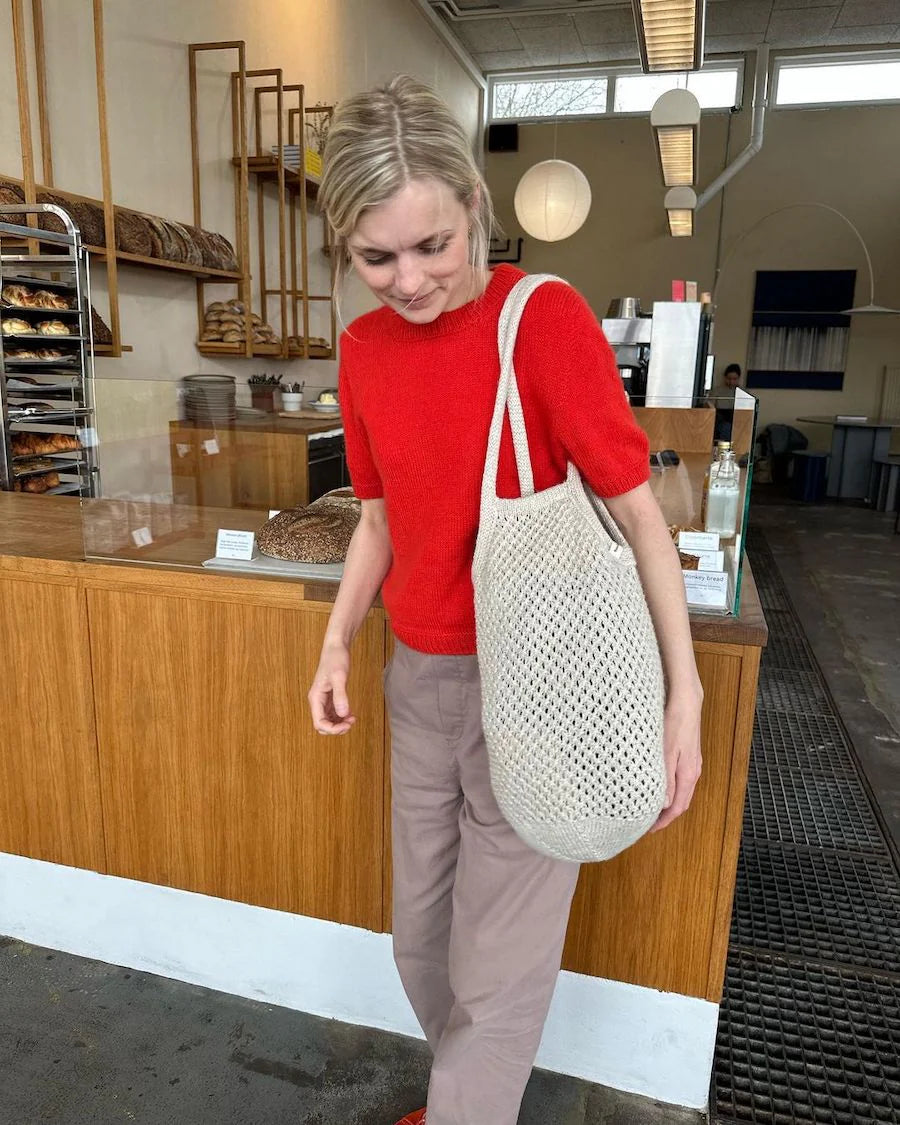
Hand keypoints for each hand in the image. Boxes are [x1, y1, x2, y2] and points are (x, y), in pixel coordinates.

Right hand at [307, 641, 356, 734]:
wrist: (336, 647)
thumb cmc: (336, 659)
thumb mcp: (339, 677)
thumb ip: (340, 696)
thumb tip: (343, 714)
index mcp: (315, 697)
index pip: (319, 723)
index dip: (332, 729)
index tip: (347, 725)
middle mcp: (317, 701)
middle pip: (322, 725)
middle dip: (336, 728)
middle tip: (350, 723)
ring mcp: (323, 699)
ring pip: (328, 720)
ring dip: (339, 724)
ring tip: (352, 719)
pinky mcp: (330, 696)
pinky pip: (333, 713)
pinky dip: (341, 717)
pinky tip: (351, 714)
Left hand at [650, 692, 702, 832]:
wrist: (687, 702)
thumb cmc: (675, 723)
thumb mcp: (665, 752)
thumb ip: (665, 779)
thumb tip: (664, 804)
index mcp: (688, 775)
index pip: (677, 807)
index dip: (664, 821)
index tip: (649, 830)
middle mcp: (693, 772)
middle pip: (681, 802)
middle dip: (666, 816)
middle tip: (647, 823)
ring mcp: (693, 764)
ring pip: (682, 791)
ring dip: (668, 802)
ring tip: (651, 807)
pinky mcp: (689, 755)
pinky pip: (682, 780)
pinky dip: (671, 789)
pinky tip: (660, 785)